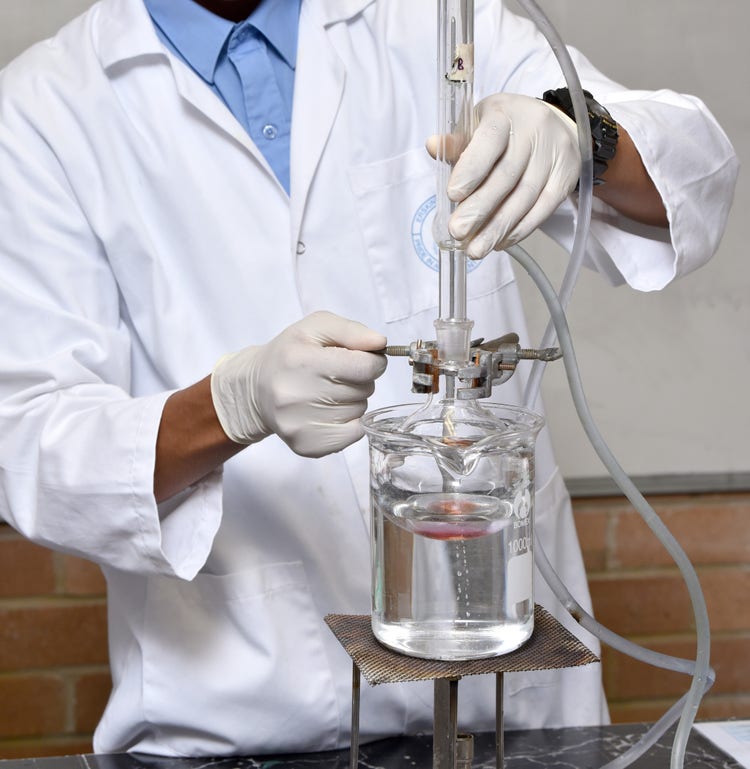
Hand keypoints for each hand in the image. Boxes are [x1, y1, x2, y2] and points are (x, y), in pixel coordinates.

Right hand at [210, 312, 386, 456]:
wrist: (256, 388)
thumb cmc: (290, 354)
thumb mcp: (315, 327)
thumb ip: (351, 330)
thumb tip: (380, 343)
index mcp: (301, 361)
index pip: (363, 367)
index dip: (373, 361)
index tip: (364, 359)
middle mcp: (296, 396)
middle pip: (363, 390)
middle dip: (359, 379)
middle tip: (336, 375)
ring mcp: (300, 425)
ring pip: (360, 411)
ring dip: (353, 400)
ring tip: (328, 391)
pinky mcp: (307, 446)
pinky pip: (354, 434)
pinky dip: (350, 421)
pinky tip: (329, 411)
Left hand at [427, 93, 580, 258]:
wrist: (554, 126)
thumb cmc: (505, 129)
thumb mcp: (478, 125)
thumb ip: (457, 142)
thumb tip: (432, 146)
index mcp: (505, 114)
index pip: (490, 140)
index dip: (471, 169)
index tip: (452, 195)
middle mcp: (534, 131)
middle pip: (506, 176)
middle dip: (480, 208)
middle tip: (458, 231)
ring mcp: (554, 154)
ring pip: (525, 198)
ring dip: (497, 228)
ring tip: (475, 249)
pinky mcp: (566, 176)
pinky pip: (543, 209)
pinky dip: (519, 229)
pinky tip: (500, 242)